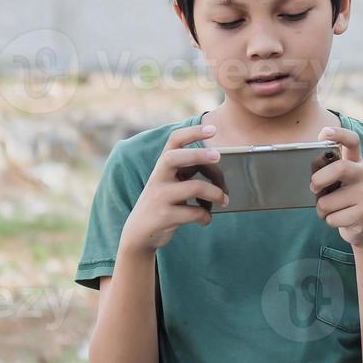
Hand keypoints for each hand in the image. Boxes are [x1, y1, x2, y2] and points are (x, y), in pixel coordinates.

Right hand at [118, 125, 228, 256]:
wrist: (138, 233)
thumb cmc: (163, 203)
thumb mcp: (169, 183)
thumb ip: (186, 173)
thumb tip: (220, 169)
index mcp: (162, 166)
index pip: (174, 141)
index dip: (192, 132)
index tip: (212, 129)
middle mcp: (158, 178)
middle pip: (175, 157)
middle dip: (198, 154)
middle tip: (218, 156)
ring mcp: (159, 197)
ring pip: (194, 187)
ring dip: (215, 193)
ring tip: (224, 200)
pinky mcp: (164, 216)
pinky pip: (194, 212)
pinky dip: (206, 216)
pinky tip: (205, 219)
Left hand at [310, 127, 362, 247]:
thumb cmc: (345, 201)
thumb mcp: (337, 183)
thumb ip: (326, 173)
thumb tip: (313, 173)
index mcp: (356, 163)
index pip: (353, 141)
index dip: (339, 134)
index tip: (324, 134)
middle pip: (340, 168)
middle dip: (319, 179)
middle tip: (314, 188)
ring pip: (328, 201)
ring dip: (321, 210)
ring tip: (332, 210)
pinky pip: (333, 218)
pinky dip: (329, 221)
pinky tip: (341, 219)